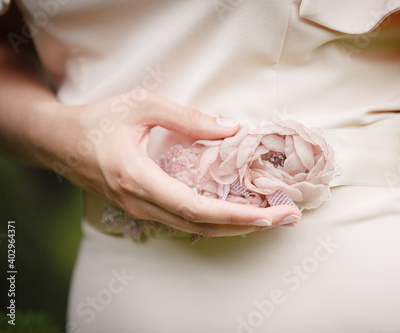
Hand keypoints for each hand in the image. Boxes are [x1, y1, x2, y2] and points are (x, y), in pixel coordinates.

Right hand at [34, 90, 300, 236]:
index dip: (235, 214)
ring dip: (233, 226)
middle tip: (284, 218)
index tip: (268, 214)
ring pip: (194, 228)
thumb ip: (187, 118)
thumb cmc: (97, 121)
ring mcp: (140, 210)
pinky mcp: (142, 208)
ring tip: (268, 218)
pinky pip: (183, 221)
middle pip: (201, 225)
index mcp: (139, 178)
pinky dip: (213, 221)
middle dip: (246, 224)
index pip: (196, 207)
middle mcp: (142, 203)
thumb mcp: (141, 106)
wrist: (57, 142)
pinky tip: (234, 214)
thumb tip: (231, 129)